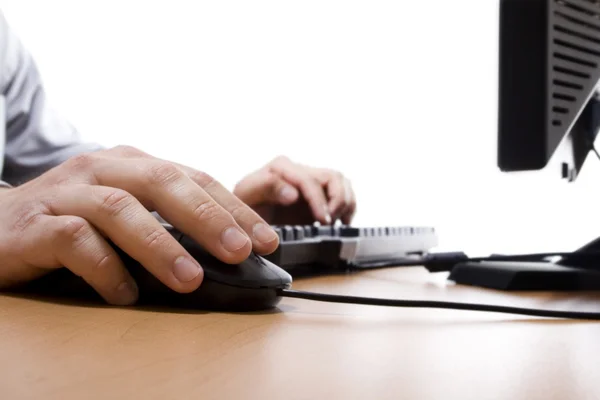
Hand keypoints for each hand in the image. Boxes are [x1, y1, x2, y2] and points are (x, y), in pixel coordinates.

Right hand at [0, 146, 279, 304]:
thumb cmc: (72, 220)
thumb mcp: (125, 211)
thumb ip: (166, 220)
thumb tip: (228, 249)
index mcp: (131, 164)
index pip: (192, 178)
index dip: (231, 207)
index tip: (264, 238)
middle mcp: (101, 170)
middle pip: (161, 182)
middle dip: (206, 217)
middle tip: (239, 251)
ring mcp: (66, 194)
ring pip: (120, 209)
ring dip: (159, 245)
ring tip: (191, 279)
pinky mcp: (33, 225)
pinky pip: (74, 241)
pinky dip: (105, 268)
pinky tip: (125, 294)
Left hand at [233, 156, 355, 225]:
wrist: (243, 220)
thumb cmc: (242, 208)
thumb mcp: (247, 198)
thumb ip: (266, 188)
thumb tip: (294, 193)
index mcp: (279, 167)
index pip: (308, 180)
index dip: (318, 200)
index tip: (322, 220)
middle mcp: (298, 170)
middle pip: (332, 178)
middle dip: (336, 202)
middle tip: (328, 224)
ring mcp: (310, 180)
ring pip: (342, 182)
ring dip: (345, 203)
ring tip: (334, 224)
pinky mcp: (319, 193)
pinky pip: (344, 192)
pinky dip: (348, 207)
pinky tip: (340, 223)